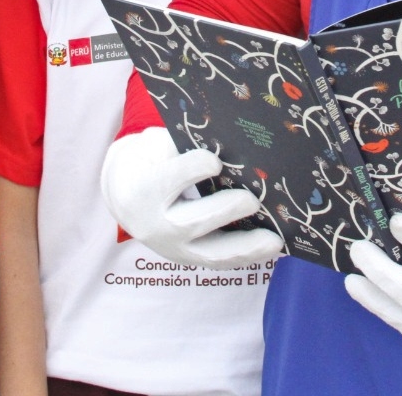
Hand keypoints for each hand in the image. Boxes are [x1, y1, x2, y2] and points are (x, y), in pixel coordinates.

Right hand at [100, 127, 283, 268]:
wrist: (126, 193)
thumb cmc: (152, 161)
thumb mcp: (158, 145)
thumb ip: (185, 145)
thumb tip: (231, 142)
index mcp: (144, 189)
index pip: (168, 180)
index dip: (192, 170)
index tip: (215, 162)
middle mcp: (155, 225)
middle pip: (190, 223)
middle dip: (223, 211)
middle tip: (252, 200)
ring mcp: (172, 247)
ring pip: (209, 252)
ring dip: (245, 247)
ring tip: (275, 240)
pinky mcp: (189, 258)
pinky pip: (220, 260)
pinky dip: (248, 256)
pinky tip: (273, 247)